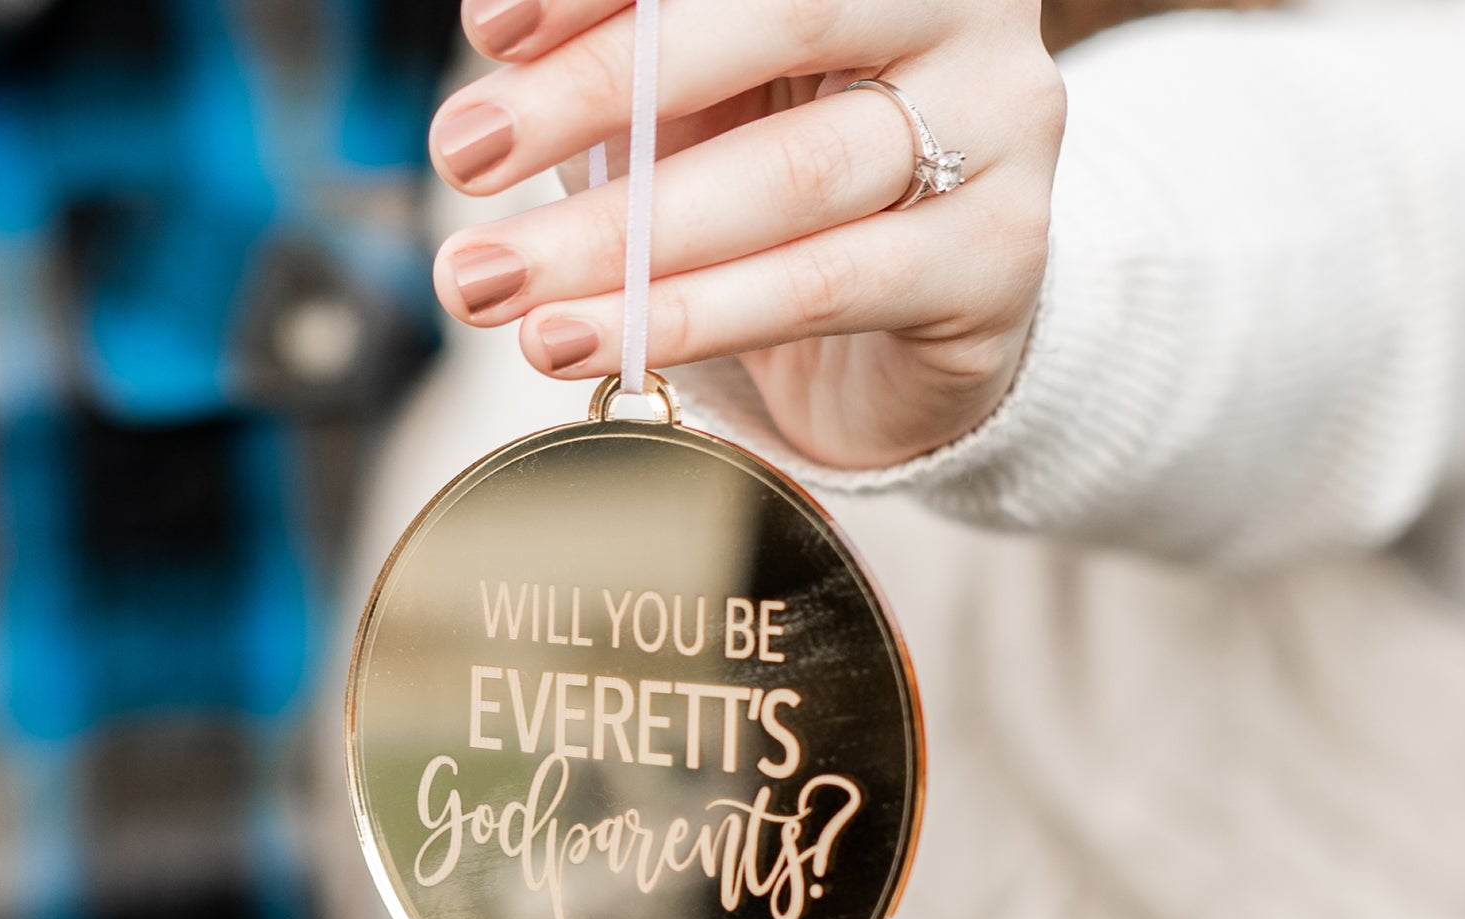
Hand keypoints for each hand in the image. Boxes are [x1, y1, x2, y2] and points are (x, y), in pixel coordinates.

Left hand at [428, 0, 1065, 467]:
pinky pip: (824, 285)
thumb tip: (498, 31)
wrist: (910, 324)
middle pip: (774, 21)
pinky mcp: (994, 262)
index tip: (489, 29)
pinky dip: (691, 316)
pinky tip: (588, 339)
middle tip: (464, 155)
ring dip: (618, 239)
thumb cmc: (780, 172)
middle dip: (594, 94)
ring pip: (793, 175)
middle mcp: (962, 10)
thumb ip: (620, 48)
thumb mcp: (690, 92)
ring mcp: (1000, 132)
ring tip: (494, 283)